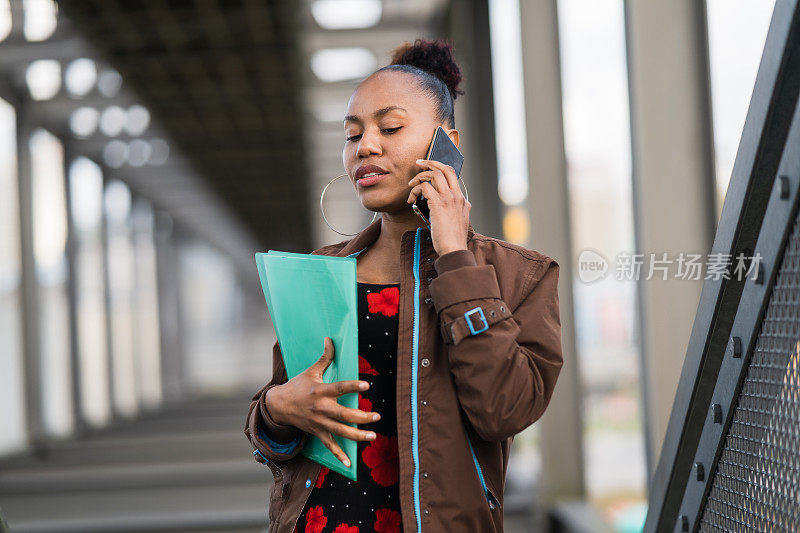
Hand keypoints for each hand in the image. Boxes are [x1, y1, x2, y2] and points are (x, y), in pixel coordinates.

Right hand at [265, 337, 380, 467]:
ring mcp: (319, 422)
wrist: (278, 406)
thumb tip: (331, 339)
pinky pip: (329, 446)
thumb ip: (325, 358)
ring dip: (357, 436)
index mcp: (320, 391)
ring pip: (340, 432)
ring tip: (372, 436)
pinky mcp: (317, 432)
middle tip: (376, 416)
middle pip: (344, 414)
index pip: (339, 388)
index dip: (353, 386)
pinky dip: (339, 455)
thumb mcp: (311, 371)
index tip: (367, 385)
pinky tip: (349, 464)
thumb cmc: (297, 386)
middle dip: (362, 417)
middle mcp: (321, 408)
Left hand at [407, 158, 469, 254]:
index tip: (429, 168)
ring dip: (419, 177)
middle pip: (444, 169)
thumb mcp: (460, 221)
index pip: (452, 174)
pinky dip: (415, 190)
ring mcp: (448, 199)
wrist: (453, 249)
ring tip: (411, 185)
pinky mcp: (438, 204)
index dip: (439, 167)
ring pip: (433, 175)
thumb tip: (452, 203)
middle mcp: (456, 196)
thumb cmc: (453, 239)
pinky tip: (411, 199)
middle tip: (418, 163)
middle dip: (429, 162)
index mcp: (461, 199)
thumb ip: (459, 209)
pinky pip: (424, 187)